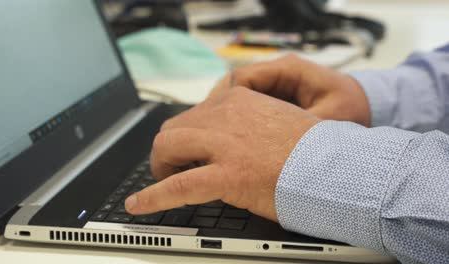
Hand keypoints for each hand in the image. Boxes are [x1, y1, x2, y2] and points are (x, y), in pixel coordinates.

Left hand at [125, 87, 319, 221]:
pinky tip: (137, 205)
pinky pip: (177, 186)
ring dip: (161, 166)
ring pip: (169, 148)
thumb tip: (240, 136)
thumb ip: (253, 122)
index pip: (198, 111)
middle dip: (168, 149)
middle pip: (175, 127)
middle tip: (171, 165)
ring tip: (163, 180)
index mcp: (240, 102)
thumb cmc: (314, 149)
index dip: (187, 132)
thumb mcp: (279, 120)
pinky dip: (153, 197)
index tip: (185, 145)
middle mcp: (226, 116)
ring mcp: (224, 144)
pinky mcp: (225, 174)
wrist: (336, 165)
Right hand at [210, 55, 371, 126]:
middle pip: (233, 87)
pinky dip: (236, 122)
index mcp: (288, 70)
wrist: (367, 105)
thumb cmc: (351, 109)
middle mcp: (277, 73)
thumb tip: (270, 148)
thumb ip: (299, 130)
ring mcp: (275, 85)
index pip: (242, 78)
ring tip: (214, 140)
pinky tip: (231, 141)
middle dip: (216, 110)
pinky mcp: (275, 98)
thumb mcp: (329, 121)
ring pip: (236, 97)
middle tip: (206, 136)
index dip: (223, 100)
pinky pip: (247, 106)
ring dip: (223, 117)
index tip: (213, 124)